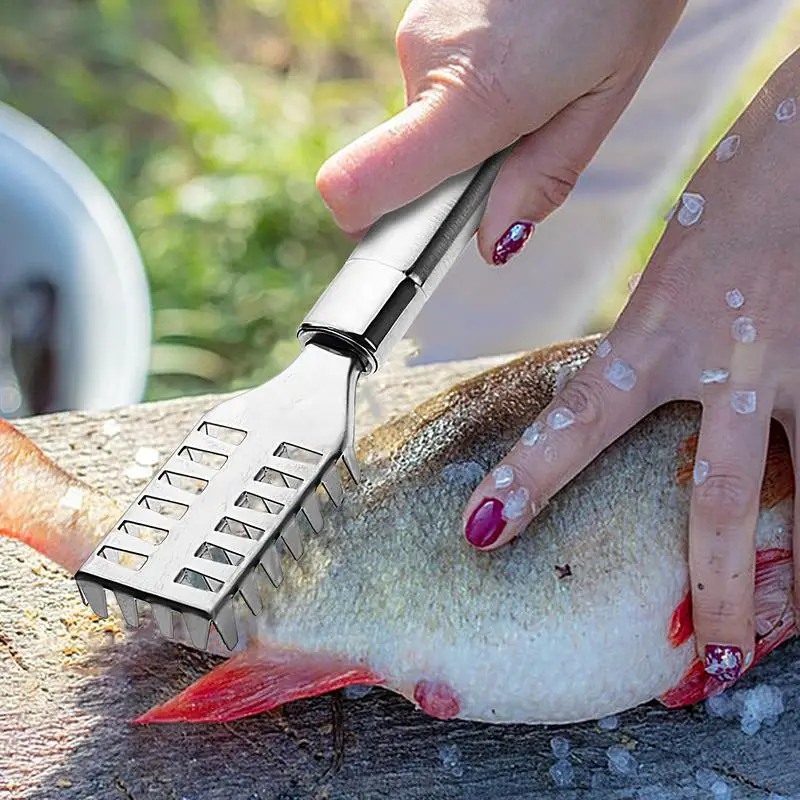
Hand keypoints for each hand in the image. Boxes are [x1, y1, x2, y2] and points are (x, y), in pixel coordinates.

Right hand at [316, 0, 685, 261]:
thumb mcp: (601, 99)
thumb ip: (541, 177)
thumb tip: (492, 243)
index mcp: (471, 99)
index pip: (360, 184)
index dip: (370, 227)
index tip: (406, 241)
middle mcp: (424, 62)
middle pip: (413, 160)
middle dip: (464, 166)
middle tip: (531, 130)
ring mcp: (417, 28)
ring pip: (429, 115)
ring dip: (474, 118)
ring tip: (538, 75)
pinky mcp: (422, 10)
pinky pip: (436, 76)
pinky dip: (471, 81)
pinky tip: (521, 48)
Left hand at [461, 46, 799, 683]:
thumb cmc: (740, 192)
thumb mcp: (669, 273)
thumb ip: (652, 348)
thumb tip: (639, 402)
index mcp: (659, 331)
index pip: (578, 422)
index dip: (527, 483)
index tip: (481, 533)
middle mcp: (731, 362)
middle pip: (719, 505)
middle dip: (715, 596)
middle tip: (697, 674)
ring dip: (797, 580)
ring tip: (777, 644)